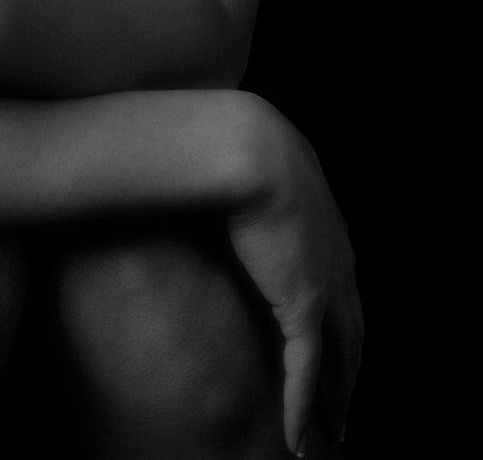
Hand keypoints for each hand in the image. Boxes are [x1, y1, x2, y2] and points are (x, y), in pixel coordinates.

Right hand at [226, 98, 362, 456]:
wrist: (243, 145)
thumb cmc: (236, 141)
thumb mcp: (253, 161)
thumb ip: (250, 183)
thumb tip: (219, 183)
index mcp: (327, 223)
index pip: (342, 283)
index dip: (340, 317)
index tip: (333, 340)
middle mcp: (338, 258)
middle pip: (354, 328)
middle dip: (350, 367)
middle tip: (343, 402)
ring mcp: (325, 284)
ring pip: (342, 358)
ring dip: (336, 398)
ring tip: (329, 430)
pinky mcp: (303, 305)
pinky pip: (306, 371)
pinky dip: (301, 406)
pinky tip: (295, 436)